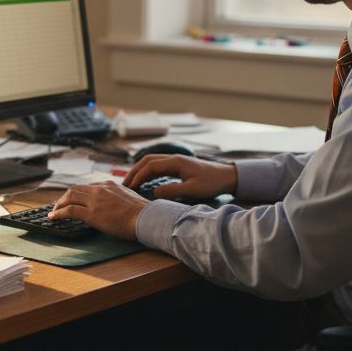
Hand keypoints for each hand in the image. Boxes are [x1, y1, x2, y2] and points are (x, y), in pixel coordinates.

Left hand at [49, 182, 147, 239]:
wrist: (146, 217)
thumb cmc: (142, 213)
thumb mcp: (129, 198)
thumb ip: (119, 198)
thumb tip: (115, 206)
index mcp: (109, 185)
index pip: (88, 186)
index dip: (78, 194)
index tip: (74, 200)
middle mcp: (100, 189)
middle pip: (75, 189)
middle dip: (65, 197)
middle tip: (59, 205)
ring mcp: (95, 200)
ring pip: (69, 197)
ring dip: (59, 204)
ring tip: (54, 212)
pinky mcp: (91, 213)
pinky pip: (69, 210)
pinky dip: (58, 213)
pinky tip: (53, 217)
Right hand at [122, 155, 236, 199]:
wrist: (227, 176)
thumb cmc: (211, 183)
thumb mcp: (192, 190)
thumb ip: (172, 190)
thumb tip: (153, 192)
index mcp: (175, 162)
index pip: (149, 166)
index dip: (137, 176)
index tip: (129, 187)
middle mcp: (173, 158)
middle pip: (147, 161)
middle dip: (134, 172)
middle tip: (124, 185)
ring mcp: (176, 160)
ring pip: (152, 162)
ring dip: (140, 171)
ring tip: (131, 183)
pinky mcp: (179, 165)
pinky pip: (158, 166)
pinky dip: (148, 172)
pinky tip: (145, 181)